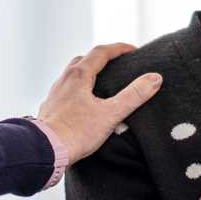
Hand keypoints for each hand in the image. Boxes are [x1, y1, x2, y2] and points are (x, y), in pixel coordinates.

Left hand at [35, 42, 161, 163]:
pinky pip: (65, 91)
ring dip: (87, 73)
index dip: (119, 48)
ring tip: (101, 83)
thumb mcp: (111, 114)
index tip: (133, 50)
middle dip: (102, 58)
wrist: (46, 151)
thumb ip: (133, 96)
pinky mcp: (50, 108)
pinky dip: (77, 89)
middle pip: (84, 60)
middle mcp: (64, 80)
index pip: (101, 52)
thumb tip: (154, 78)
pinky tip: (83, 103)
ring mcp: (55, 93)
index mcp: (79, 75)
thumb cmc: (77, 132)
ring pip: (72, 75)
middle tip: (117, 64)